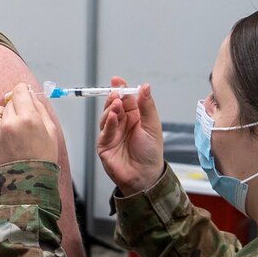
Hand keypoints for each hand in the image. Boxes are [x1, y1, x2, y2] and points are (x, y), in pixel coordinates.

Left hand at [0, 83, 57, 165]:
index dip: (23, 91)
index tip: (24, 95)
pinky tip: (7, 140)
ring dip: (4, 118)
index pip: (19, 91)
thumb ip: (40, 108)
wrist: (28, 182)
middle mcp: (10, 123)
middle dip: (16, 108)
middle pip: (9, 102)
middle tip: (24, 122)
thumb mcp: (51, 130)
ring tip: (14, 132)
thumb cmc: (43, 157)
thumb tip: (31, 94)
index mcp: (28, 118)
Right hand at [96, 77, 163, 193]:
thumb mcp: (153, 126)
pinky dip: (108, 123)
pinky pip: (104, 131)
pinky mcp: (104, 144)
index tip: (117, 80)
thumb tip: (145, 86)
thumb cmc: (150, 153)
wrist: (144, 176)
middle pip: (114, 106)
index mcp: (135, 117)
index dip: (121, 89)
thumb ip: (147, 106)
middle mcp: (122, 123)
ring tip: (115, 105)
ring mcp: (112, 133)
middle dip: (113, 98)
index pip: (126, 99)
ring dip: (110, 109)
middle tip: (115, 93)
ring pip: (106, 116)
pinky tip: (112, 117)